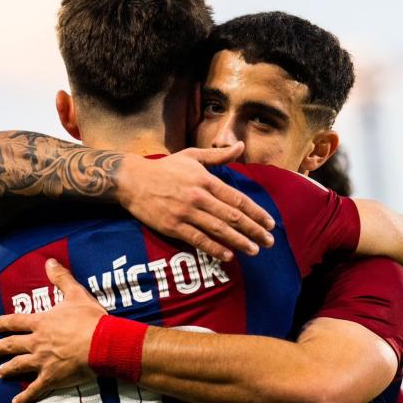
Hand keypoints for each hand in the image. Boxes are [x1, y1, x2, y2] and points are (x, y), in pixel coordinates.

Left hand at [0, 259, 105, 402]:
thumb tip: (50, 260)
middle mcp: (36, 342)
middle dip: (0, 347)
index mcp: (41, 323)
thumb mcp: (76, 294)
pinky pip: (34, 390)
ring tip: (0, 373)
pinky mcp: (51, 379)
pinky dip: (24, 397)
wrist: (102, 344)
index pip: (15, 322)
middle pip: (12, 345)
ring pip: (18, 366)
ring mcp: (42, 362)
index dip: (2, 323)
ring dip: (7, 370)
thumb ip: (61, 278)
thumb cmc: (90, 319)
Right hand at [116, 143, 274, 260]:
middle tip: (270, 241)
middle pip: (232, 216)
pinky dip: (214, 248)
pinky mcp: (172, 226)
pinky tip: (227, 255)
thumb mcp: (192, 156)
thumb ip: (218, 156)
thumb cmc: (164, 168)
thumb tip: (241, 146)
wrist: (132, 180)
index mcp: (205, 180)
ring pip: (218, 229)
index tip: (270, 222)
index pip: (237, 198)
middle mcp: (198, 197)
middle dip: (254, 230)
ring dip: (239, 241)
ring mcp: (185, 212)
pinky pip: (197, 239)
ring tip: (255, 250)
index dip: (256, 212)